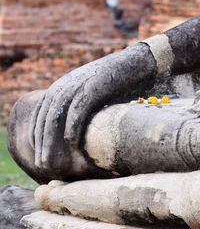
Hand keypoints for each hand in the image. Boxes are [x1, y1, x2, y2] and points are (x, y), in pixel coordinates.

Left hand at [27, 44, 155, 175]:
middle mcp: (63, 86)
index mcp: (60, 87)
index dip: (36, 135)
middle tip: (42, 165)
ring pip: (56, 118)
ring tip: (52, 161)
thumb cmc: (116, 82)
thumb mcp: (91, 93)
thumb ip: (79, 106)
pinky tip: (72, 144)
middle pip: (45, 119)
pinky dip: (72, 128)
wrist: (134, 63)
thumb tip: (74, 128)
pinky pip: (77, 112)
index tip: (37, 154)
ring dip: (51, 142)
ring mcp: (77, 86)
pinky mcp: (92, 88)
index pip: (40, 115)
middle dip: (41, 144)